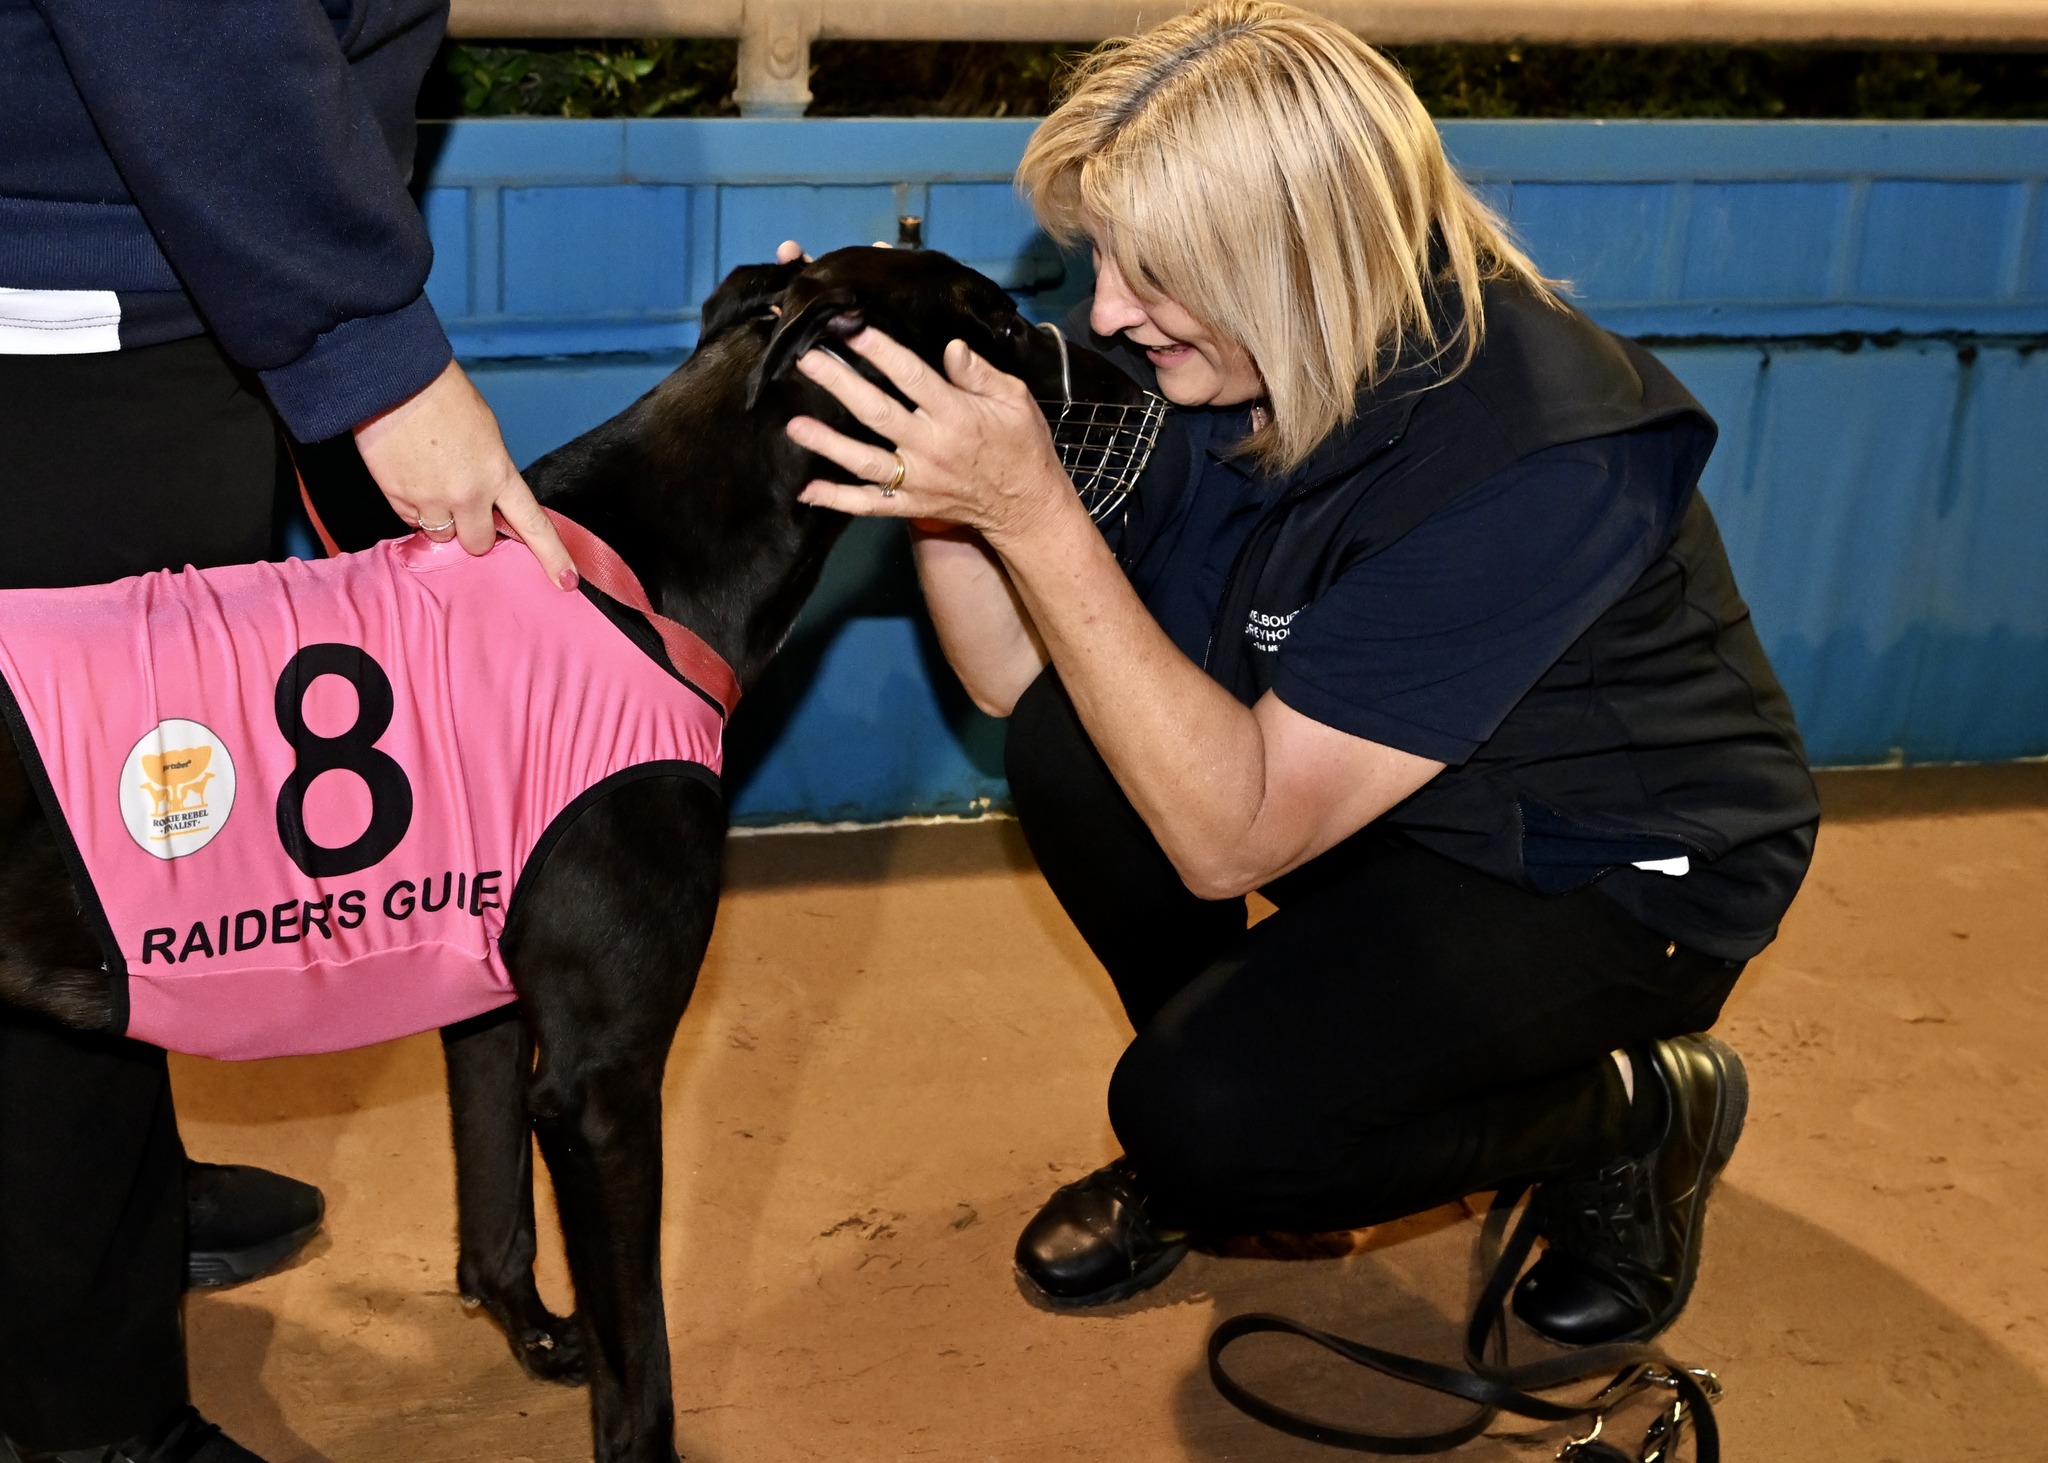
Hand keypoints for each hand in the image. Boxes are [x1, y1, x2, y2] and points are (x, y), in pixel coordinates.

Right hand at [352, 360, 576, 588]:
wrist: (395, 380)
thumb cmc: (444, 398)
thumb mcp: (486, 433)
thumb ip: (492, 472)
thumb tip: (486, 498)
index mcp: (499, 473)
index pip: (533, 524)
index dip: (552, 555)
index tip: (567, 581)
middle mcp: (468, 495)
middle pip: (478, 544)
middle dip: (473, 530)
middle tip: (463, 505)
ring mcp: (431, 500)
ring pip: (442, 536)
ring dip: (441, 520)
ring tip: (431, 482)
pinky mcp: (397, 498)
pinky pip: (410, 521)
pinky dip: (414, 509)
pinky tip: (411, 478)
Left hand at [783, 327, 1073, 549]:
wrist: (1027, 507)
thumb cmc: (1022, 444)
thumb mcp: (1015, 399)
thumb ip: (980, 373)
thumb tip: (951, 347)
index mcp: (956, 414)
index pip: (912, 376)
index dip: (880, 351)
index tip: (852, 328)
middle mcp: (932, 447)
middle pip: (877, 413)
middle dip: (840, 385)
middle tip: (806, 361)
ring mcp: (919, 480)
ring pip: (866, 461)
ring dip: (828, 444)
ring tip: (794, 426)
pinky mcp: (912, 505)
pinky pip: (870, 505)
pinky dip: (838, 500)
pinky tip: (808, 491)